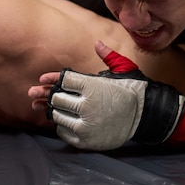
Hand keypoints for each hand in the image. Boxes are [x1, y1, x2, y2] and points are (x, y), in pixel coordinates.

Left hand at [31, 41, 184, 150]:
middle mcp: (87, 107)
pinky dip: (61, 127)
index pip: (63, 80)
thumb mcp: (124, 68)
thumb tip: (97, 43)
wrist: (148, 116)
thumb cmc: (134, 90)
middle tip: (35, 95)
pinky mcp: (87, 141)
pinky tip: (62, 120)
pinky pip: (64, 133)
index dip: (52, 79)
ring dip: (53, 111)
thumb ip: (108, 56)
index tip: (43, 79)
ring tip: (46, 107)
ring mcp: (86, 126)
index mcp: (93, 87)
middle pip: (57, 99)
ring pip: (58, 117)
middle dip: (49, 95)